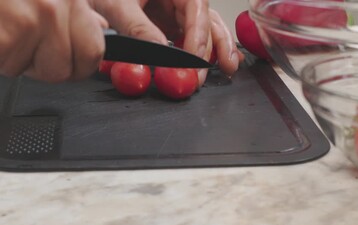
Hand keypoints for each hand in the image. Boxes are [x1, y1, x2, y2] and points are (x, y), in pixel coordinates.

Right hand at [0, 0, 106, 81]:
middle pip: (62, 70)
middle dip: (41, 66)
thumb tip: (101, 26)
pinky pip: (6, 66)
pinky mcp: (5, 36)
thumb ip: (78, 8)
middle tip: (23, 41)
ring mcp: (30, 20)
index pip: (93, 52)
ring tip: (3, 26)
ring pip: (30, 71)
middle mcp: (54, 6)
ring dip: (13, 58)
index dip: (79, 66)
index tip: (70, 64)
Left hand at [91, 0, 243, 85]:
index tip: (194, 60)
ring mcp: (175, 10)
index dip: (199, 35)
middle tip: (214, 70)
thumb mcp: (116, 3)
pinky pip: (190, 36)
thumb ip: (137, 26)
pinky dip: (203, 51)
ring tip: (227, 67)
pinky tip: (216, 62)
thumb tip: (159, 49)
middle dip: (215, 46)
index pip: (196, 7)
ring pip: (205, 28)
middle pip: (206, 19)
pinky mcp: (168, 23)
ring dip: (216, 49)